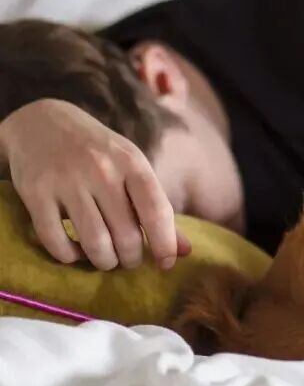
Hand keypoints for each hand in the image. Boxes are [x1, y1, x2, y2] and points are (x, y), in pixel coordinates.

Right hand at [0, 99, 190, 269]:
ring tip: (107, 259)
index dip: (165, 243)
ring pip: (94, 242)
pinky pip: (55, 240)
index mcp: (132, 163)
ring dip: (104, 261)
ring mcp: (67, 181)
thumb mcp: (133, 169)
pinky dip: (68, 256)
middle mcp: (101, 170)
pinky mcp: (36, 193)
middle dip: (131, 258)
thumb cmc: (100, 152)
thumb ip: (156, 208)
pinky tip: (75, 251)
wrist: (43, 122)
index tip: (166, 263)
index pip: (156, 211)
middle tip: (129, 259)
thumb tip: (184, 252)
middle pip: (126, 235)